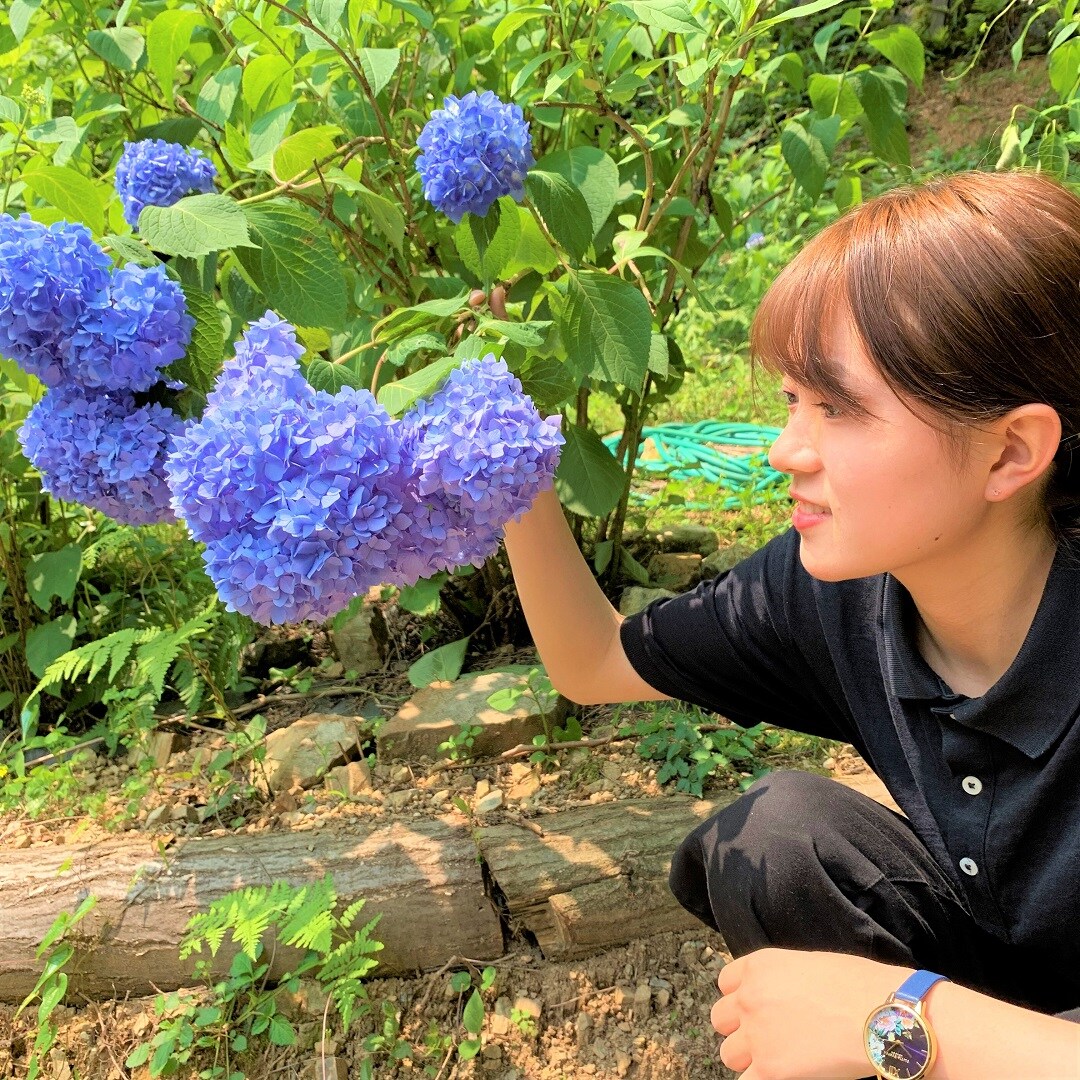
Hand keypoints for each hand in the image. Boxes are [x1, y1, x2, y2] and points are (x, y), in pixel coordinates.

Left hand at [711, 947, 912, 1079]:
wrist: (882, 1015)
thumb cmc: (858, 986)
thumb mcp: (808, 965)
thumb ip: (780, 981)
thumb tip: (780, 999)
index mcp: (758, 966)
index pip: (725, 983)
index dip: (741, 998)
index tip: (756, 1009)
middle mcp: (749, 997)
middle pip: (721, 1019)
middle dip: (740, 1029)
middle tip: (767, 1038)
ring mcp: (756, 1035)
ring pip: (729, 1054)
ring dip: (749, 1059)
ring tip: (778, 1060)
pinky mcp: (769, 1069)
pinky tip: (783, 1075)